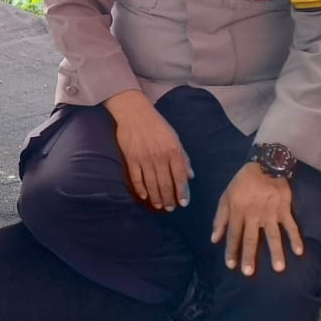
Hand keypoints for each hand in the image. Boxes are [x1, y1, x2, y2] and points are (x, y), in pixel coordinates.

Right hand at [108, 91, 191, 210]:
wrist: (134, 113)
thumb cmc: (157, 125)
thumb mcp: (175, 138)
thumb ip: (183, 157)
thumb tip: (190, 175)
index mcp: (173, 151)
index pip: (180, 176)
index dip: (182, 191)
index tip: (183, 202)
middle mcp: (160, 157)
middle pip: (165, 183)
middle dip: (169, 198)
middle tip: (170, 208)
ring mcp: (144, 159)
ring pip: (151, 184)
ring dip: (156, 197)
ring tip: (159, 206)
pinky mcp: (131, 159)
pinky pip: (136, 178)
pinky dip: (140, 189)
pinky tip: (144, 196)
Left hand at [211, 163, 304, 275]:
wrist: (265, 165)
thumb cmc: (242, 183)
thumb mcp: (226, 197)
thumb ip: (220, 218)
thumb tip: (214, 239)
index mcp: (237, 211)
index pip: (233, 234)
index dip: (231, 250)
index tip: (231, 265)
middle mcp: (253, 215)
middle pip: (251, 238)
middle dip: (250, 256)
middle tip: (249, 273)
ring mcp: (270, 213)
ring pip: (272, 235)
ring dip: (276, 252)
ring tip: (279, 268)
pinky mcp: (284, 210)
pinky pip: (290, 226)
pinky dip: (296, 238)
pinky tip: (299, 251)